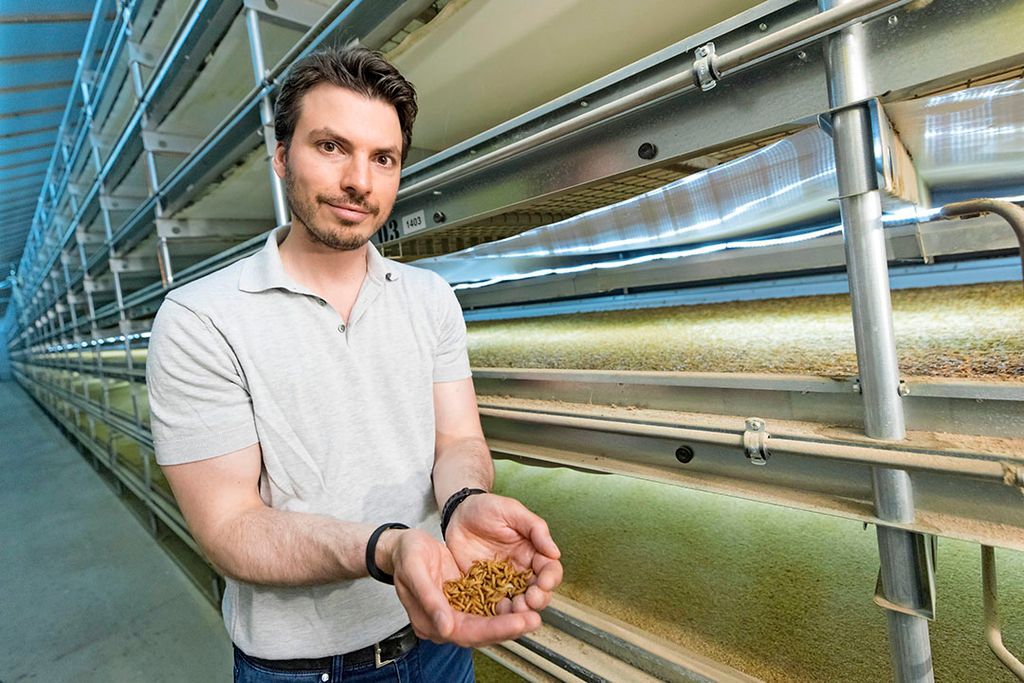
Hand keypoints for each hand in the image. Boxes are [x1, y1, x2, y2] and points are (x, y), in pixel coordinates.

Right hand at [386, 528, 545, 646]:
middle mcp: (445, 622)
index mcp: (429, 621)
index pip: (468, 632)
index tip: (519, 623)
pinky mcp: (464, 600)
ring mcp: (455, 612)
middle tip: (535, 619)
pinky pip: (487, 608)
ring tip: (534, 612)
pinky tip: (522, 600)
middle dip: (510, 627)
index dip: (495, 629)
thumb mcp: (414, 569)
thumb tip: (446, 628)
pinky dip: (505, 607)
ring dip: (511, 619)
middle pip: (482, 632)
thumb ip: (429, 598)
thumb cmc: (406, 554)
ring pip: (488, 622)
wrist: (403, 545)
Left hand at [443, 493, 562, 614]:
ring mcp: (501, 582)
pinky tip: (494, 613)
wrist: (458, 514)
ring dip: (518, 610)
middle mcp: (520, 571)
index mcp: (532, 553)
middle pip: (537, 592)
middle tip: (531, 600)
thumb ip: (535, 528)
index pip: (549, 570)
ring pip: (516, 602)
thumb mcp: (513, 511)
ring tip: (514, 609)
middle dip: (537, 599)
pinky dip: (494, 612)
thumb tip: (555, 552)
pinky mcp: (481, 588)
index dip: (550, 579)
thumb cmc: (487, 508)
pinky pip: (490, 604)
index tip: (545, 583)